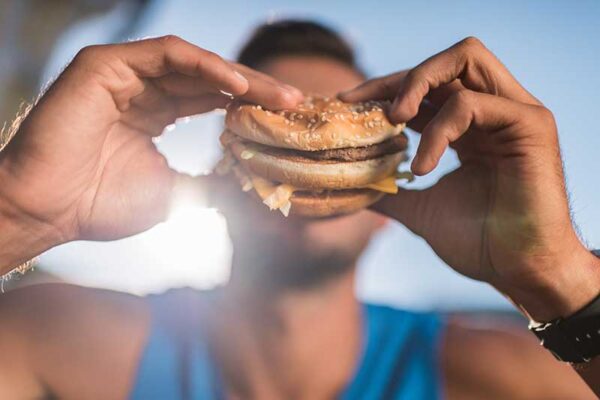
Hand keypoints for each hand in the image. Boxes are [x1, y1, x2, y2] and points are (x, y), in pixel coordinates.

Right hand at [0, 35, 301, 258]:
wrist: (47, 210)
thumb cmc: (100, 205)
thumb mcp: (174, 194)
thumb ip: (210, 183)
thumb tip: (249, 188)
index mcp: (156, 114)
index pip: (214, 101)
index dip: (252, 108)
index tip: (290, 122)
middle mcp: (144, 90)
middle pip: (212, 79)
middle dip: (257, 91)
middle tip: (297, 104)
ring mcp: (125, 74)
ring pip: (196, 64)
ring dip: (241, 78)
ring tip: (279, 97)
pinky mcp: (108, 64)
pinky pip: (168, 56)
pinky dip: (205, 67)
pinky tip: (238, 86)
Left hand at [340, 37, 599, 320]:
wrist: (519, 271)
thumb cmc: (480, 241)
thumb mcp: (422, 209)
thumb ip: (391, 192)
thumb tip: (352, 189)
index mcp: (470, 127)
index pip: (426, 88)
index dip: (385, 88)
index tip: (347, 101)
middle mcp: (493, 112)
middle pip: (447, 61)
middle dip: (401, 76)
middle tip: (367, 105)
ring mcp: (514, 113)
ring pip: (465, 60)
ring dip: (419, 83)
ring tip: (393, 119)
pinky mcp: (529, 124)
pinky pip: (471, 105)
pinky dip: (438, 131)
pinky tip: (422, 167)